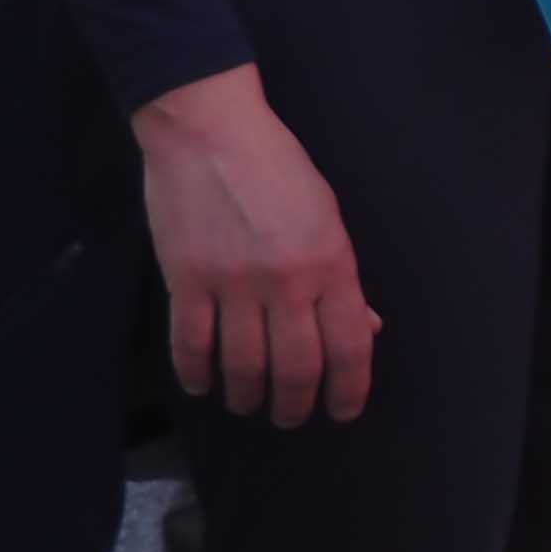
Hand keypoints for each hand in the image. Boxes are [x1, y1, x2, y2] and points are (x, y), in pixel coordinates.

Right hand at [133, 64, 378, 425]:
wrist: (211, 132)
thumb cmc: (279, 169)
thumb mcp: (329, 217)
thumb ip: (344, 278)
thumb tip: (365, 329)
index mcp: (331, 264)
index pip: (349, 345)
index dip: (349, 389)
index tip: (344, 411)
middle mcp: (286, 281)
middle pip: (296, 366)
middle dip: (296, 404)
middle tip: (292, 418)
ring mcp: (232, 283)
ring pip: (243, 364)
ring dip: (248, 396)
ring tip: (249, 405)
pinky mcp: (185, 280)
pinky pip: (190, 344)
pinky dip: (197, 373)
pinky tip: (204, 385)